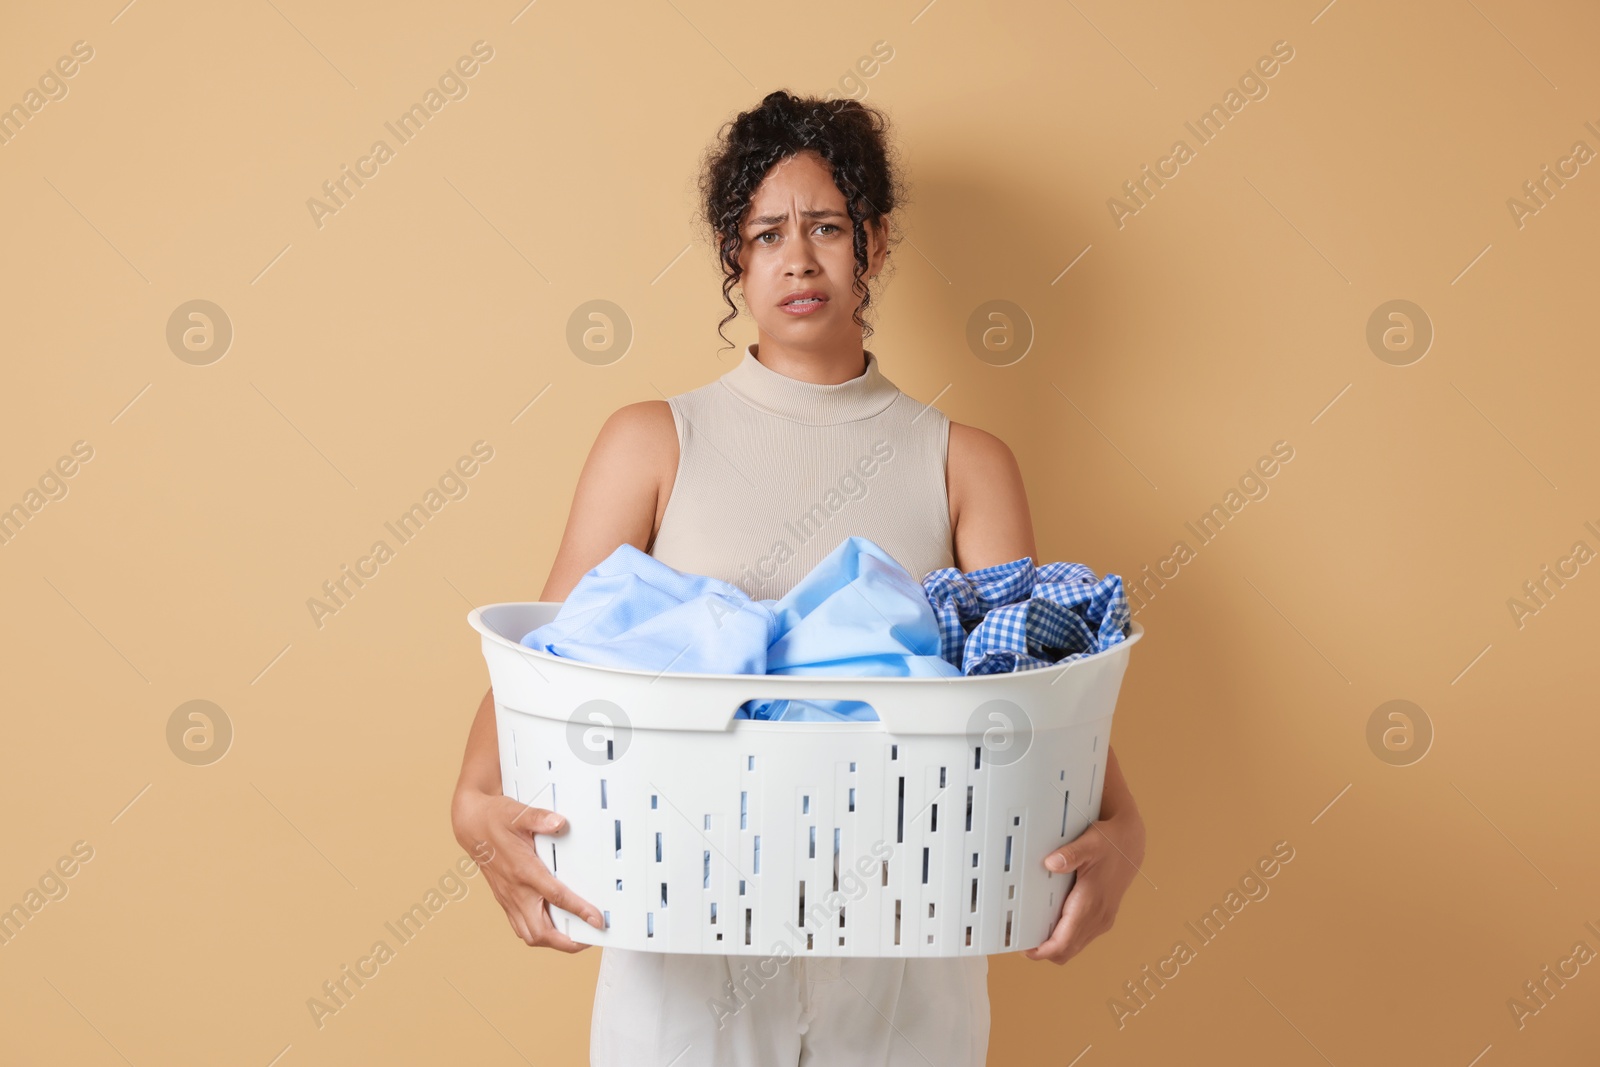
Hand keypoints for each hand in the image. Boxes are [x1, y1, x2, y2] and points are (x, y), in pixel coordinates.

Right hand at [452, 789, 604, 951]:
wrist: (471, 826)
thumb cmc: (495, 820)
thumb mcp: (518, 814)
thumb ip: (540, 818)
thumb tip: (559, 822)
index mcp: (523, 871)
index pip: (556, 897)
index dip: (580, 911)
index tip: (597, 921)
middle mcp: (515, 890)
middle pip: (541, 931)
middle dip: (567, 942)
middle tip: (589, 938)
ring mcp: (508, 898)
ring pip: (529, 934)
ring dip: (552, 942)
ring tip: (573, 939)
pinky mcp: (505, 900)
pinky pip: (520, 927)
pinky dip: (538, 934)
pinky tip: (551, 928)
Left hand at [1023, 803, 1145, 964]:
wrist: (1130, 846)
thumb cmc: (1111, 845)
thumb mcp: (1090, 843)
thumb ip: (1069, 854)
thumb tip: (1051, 864)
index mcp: (1091, 904)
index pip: (1064, 943)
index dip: (1042, 952)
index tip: (1025, 949)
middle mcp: (1098, 917)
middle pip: (1066, 952)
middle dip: (1043, 953)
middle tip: (1022, 942)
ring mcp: (1101, 920)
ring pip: (1073, 948)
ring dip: (1054, 947)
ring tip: (1032, 935)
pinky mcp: (1102, 918)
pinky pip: (1080, 939)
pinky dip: (1064, 940)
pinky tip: (1051, 926)